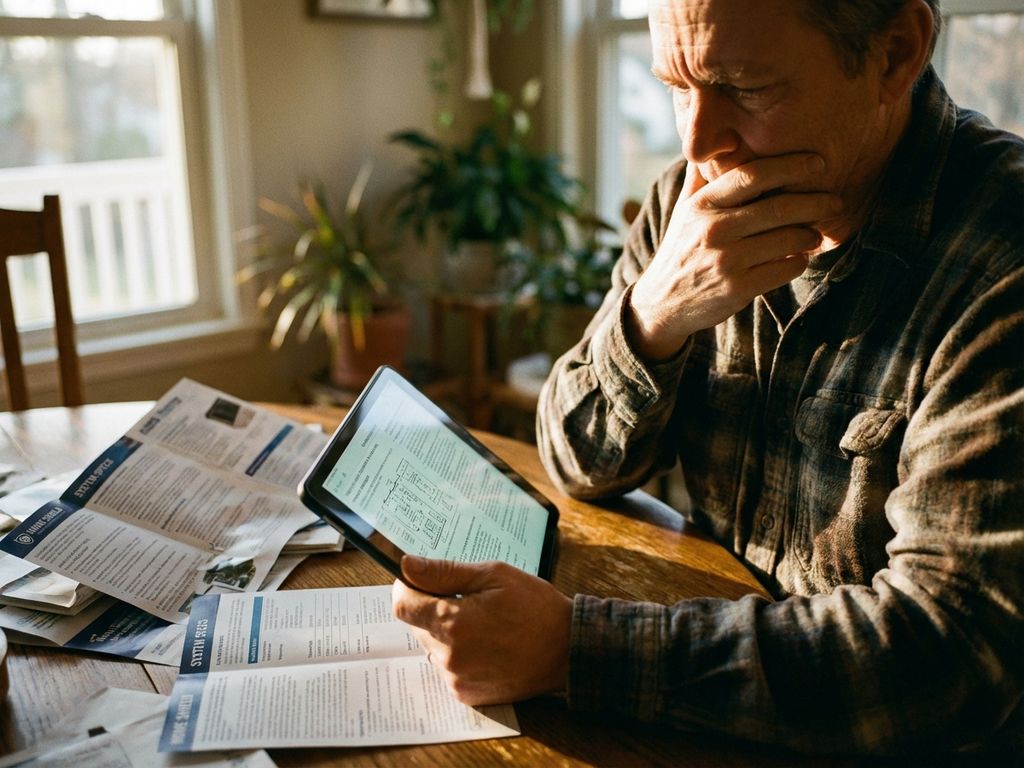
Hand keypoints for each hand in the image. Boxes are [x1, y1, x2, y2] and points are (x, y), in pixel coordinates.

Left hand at [391, 556, 572, 705]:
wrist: (568, 650)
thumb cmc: (535, 607)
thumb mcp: (493, 576)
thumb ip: (444, 572)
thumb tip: (406, 565)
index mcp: (452, 621)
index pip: (402, 604)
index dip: (409, 587)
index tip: (424, 580)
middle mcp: (448, 655)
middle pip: (415, 625)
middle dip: (432, 608)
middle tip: (468, 600)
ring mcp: (456, 679)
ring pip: (431, 647)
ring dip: (445, 633)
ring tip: (482, 624)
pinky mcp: (466, 694)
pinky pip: (447, 668)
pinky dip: (458, 655)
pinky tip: (486, 645)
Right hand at [627, 153, 842, 359]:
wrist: (663, 302)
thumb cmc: (681, 249)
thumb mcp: (683, 209)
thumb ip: (702, 175)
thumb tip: (715, 136)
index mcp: (703, 205)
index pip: (751, 175)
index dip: (790, 166)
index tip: (818, 163)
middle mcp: (713, 230)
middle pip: (778, 207)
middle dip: (815, 202)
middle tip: (835, 201)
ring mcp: (726, 261)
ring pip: (788, 239)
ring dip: (810, 235)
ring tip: (816, 233)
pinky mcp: (737, 288)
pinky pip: (785, 268)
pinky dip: (799, 261)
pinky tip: (798, 257)